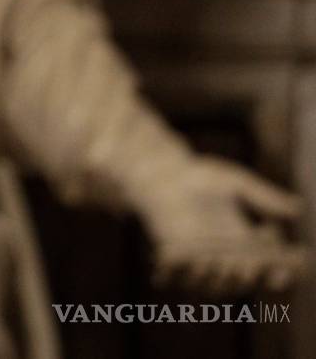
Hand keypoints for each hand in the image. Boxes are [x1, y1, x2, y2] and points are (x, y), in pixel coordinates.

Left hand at [130, 156, 306, 295]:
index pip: (269, 267)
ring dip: (217, 279)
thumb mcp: (236, 183)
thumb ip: (263, 196)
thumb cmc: (201, 177)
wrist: (161, 175)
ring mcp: (197, 262)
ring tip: (217, 263)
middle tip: (251, 265)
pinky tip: (186, 265)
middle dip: (249, 275)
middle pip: (243, 280)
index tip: (285, 271)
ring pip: (213, 285)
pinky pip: (177, 279)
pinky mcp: (171, 262)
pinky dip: (181, 278)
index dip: (280, 274)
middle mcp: (225, 259)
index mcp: (247, 244)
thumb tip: (299, 208)